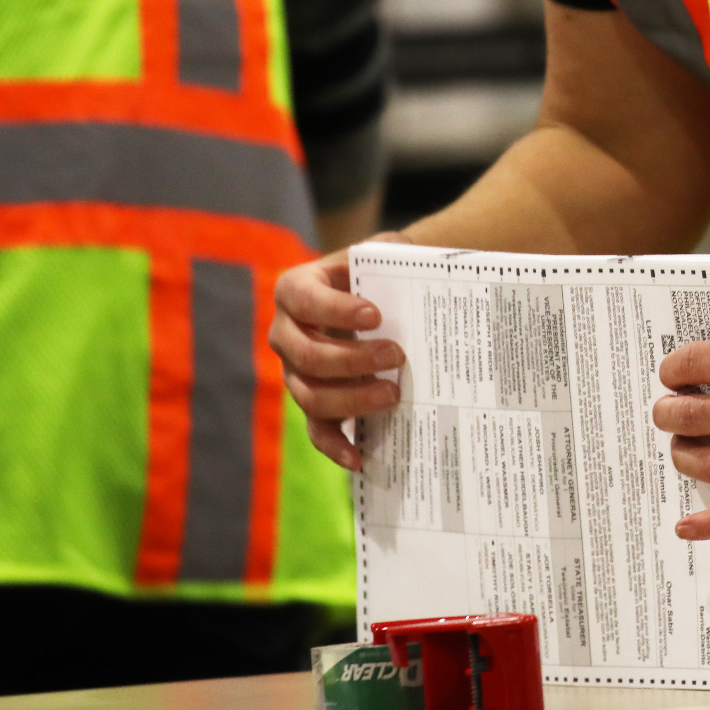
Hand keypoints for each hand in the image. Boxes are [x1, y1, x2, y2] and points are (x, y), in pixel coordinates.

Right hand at [269, 235, 406, 470]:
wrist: (374, 298)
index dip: (336, 310)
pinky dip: (334, 446)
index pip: (305, 301)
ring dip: (351, 400)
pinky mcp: (312, 402)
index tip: (375, 315)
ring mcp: (295, 372)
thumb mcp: (382, 252)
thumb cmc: (376, 274)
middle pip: (306, 355)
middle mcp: (285, 333)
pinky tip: (360, 457)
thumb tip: (423, 265)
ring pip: (309, 395)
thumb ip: (394, 253)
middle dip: (351, 359)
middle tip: (397, 356)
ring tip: (393, 395)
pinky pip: (316, 429)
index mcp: (295, 290)